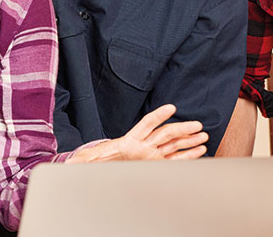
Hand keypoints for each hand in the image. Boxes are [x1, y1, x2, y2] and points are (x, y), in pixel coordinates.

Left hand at [68, 104, 207, 162]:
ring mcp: (152, 152)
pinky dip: (188, 154)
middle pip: (166, 133)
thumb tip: (67, 164)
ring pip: (174, 144)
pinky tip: (200, 150)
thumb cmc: (98, 161)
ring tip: (204, 135)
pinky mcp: (156, 162)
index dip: (158, 116)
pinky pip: (175, 157)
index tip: (171, 108)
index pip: (146, 125)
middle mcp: (144, 144)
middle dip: (183, 129)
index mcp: (130, 141)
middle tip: (198, 124)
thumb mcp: (89, 160)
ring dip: (189, 140)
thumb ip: (81, 161)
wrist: (104, 165)